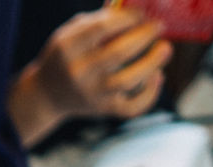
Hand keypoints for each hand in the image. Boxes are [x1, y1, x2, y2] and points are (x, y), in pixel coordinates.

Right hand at [27, 8, 171, 121]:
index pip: (101, 28)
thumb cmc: (66, 57)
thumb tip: (129, 5)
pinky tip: (157, 76)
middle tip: (158, 26)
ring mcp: (91, 94)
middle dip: (144, 36)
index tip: (141, 12)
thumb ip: (97, 20)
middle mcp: (78, 72)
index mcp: (67, 48)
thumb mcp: (70, 34)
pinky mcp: (103, 110)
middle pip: (118, 53)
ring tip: (165, 48)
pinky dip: (150, 94)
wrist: (47, 96)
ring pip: (128, 80)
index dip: (127, 18)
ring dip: (152, 62)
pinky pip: (131, 107)